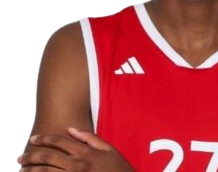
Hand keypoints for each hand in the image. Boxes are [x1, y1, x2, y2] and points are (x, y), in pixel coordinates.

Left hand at [17, 127, 133, 170]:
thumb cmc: (117, 167)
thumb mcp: (107, 149)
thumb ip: (89, 138)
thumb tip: (71, 129)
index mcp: (85, 152)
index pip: (59, 142)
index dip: (44, 139)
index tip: (33, 139)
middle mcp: (77, 165)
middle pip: (48, 158)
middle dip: (31, 156)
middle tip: (20, 158)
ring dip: (31, 171)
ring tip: (22, 170)